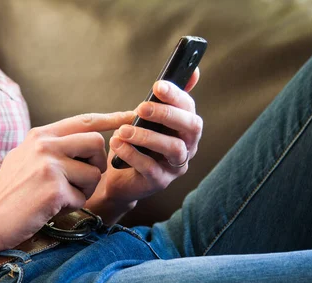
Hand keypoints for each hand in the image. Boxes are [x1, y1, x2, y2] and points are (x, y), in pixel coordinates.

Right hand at [0, 111, 134, 249]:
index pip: (84, 121)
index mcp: (40, 135)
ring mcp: (49, 166)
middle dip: (97, 164)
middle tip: (82, 179)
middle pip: (96, 143)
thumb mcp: (25, 157)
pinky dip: (73, 206)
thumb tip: (82, 137)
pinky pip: (83, 197)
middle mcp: (45, 145)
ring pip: (94, 173)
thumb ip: (51, 146)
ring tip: (63, 196)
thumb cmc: (11, 192)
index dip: (111, 118)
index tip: (130, 116)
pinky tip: (53, 208)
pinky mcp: (54, 189)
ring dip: (86, 190)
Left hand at [86, 70, 202, 223]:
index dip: (176, 95)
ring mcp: (176, 166)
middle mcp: (188, 146)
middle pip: (191, 127)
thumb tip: (194, 70)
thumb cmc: (136, 142)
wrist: (118, 177)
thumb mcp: (148, 118)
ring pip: (173, 148)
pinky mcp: (160, 182)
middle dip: (167, 114)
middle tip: (141, 108)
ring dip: (148, 136)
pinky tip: (118, 145)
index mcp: (186, 127)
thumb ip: (166, 98)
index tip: (157, 86)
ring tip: (124, 130)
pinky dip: (133, 155)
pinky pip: (151, 168)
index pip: (190, 108)